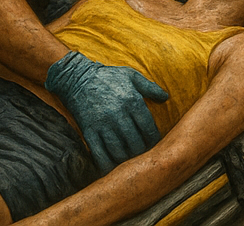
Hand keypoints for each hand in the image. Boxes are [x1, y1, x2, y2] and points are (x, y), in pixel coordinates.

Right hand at [43, 51, 169, 171]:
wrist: (77, 78)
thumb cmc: (108, 77)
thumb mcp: (131, 76)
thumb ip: (150, 87)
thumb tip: (166, 98)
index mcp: (132, 101)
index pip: (149, 128)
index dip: (154, 140)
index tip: (155, 144)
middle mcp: (118, 115)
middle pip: (135, 144)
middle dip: (141, 152)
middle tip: (143, 154)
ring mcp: (102, 125)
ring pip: (119, 152)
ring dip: (126, 159)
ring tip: (130, 160)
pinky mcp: (88, 132)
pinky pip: (99, 154)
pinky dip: (107, 164)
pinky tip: (112, 166)